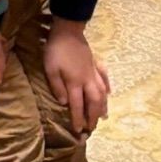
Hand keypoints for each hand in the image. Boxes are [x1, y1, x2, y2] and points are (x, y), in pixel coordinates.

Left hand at [44, 19, 110, 136]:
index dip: (78, 118)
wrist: (68, 30)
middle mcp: (87, 79)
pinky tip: (109, 93)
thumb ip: (57, 87)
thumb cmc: (56, 50)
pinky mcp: (96, 63)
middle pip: (94, 101)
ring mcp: (93, 71)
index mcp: (75, 82)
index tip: (78, 131)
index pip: (77, 105)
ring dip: (103, 105)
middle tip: (92, 127)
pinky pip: (104, 77)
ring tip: (105, 116)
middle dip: (94, 116)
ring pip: (102, 91)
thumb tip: (64, 103)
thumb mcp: (51, 69)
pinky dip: (108, 86)